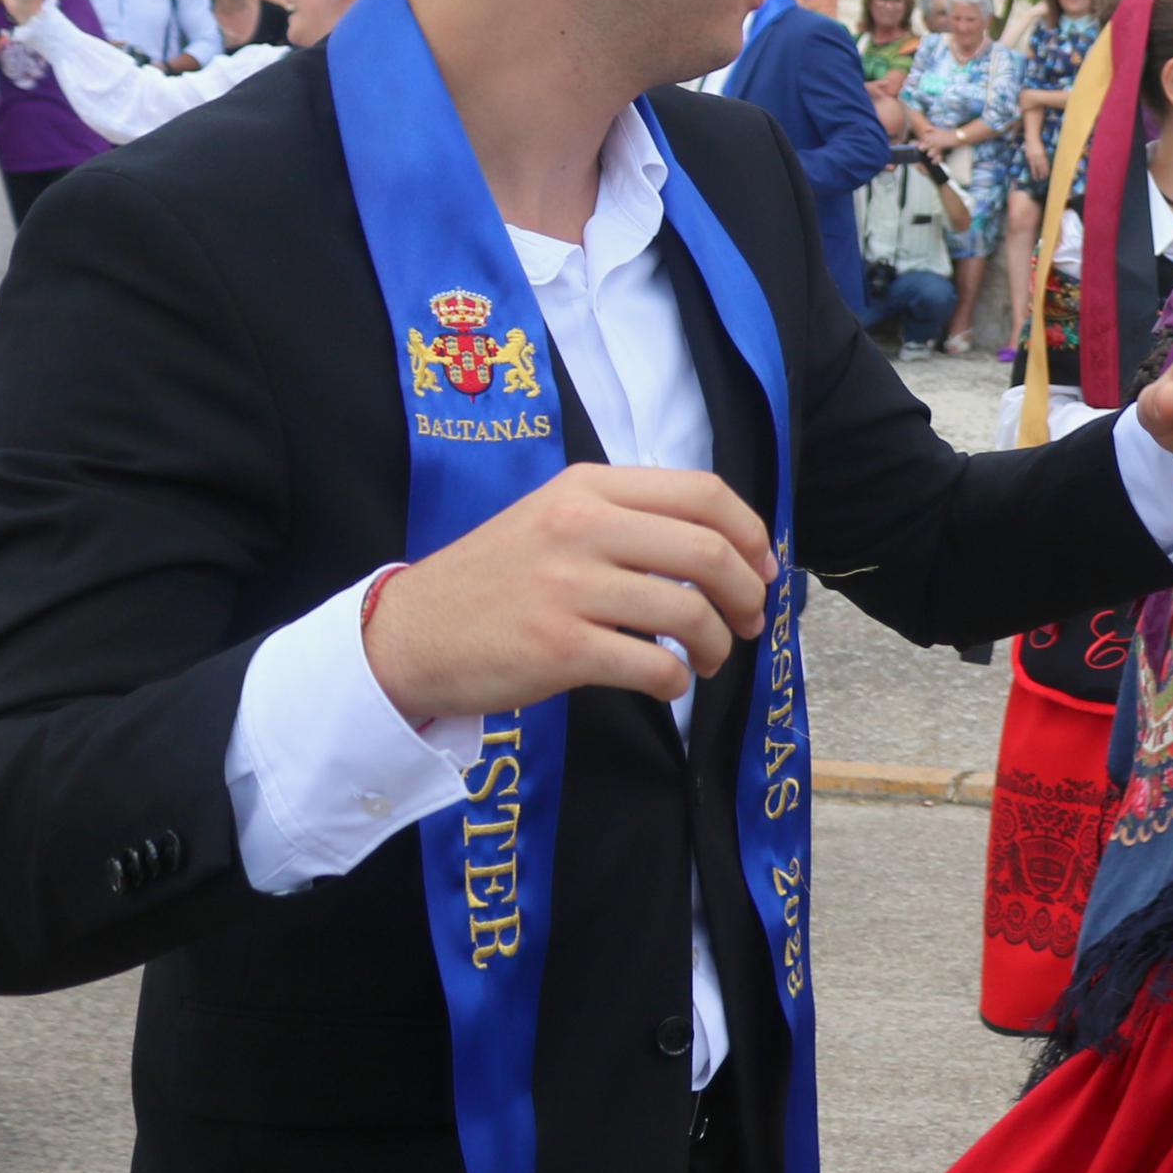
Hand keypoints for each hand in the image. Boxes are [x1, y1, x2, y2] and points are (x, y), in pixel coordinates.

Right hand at [361, 463, 780, 718]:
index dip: (751, 533)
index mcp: (587, 488)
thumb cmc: (495, 580)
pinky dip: (677, 681)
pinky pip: (654, 666)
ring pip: (689, 612)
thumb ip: (627, 520)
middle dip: (748, 593)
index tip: (764, 568)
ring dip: (716, 644)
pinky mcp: (558, 648)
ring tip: (707, 659)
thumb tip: (725, 547)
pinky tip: (667, 684)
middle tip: (748, 621)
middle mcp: (580, 527)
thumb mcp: (554, 519)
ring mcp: (568, 587)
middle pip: (708, 551)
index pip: (702, 492)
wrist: (408, 633)